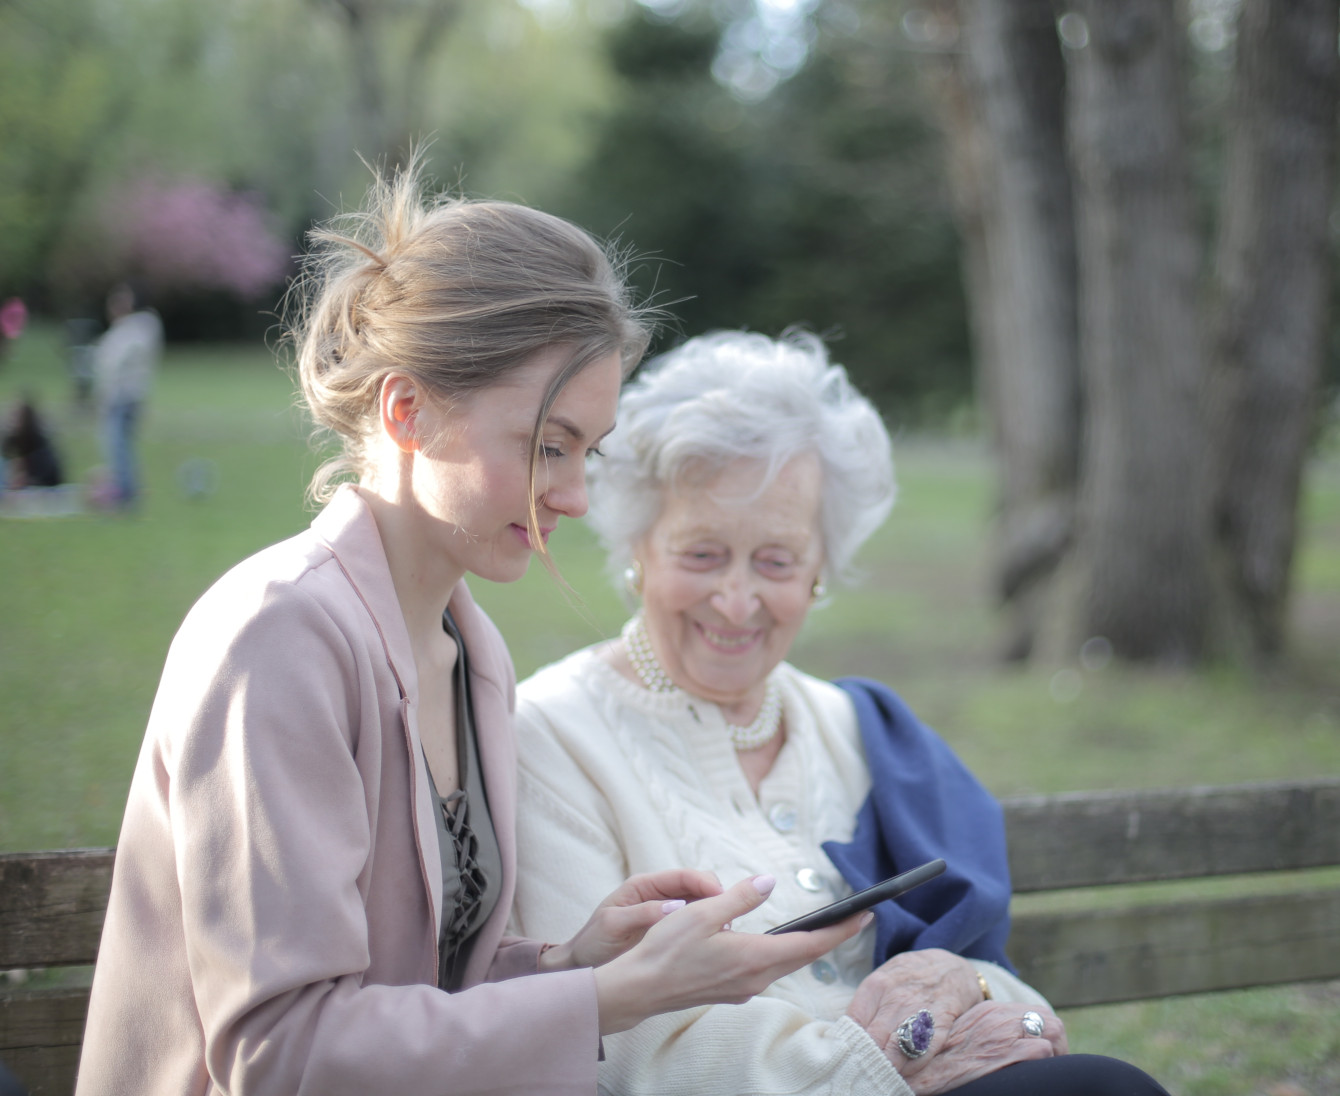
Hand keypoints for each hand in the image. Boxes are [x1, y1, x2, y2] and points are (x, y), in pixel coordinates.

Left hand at [538, 869, 724, 972]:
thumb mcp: (613, 925)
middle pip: (698, 887)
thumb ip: (642, 913)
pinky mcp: (669, 932)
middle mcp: (658, 895)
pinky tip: (716, 945)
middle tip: (729, 919)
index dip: (706, 884)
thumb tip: (675, 907)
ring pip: (700, 907)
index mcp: (644, 886)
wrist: (582, 966)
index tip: (723, 898)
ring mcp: (665, 913)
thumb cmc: (593, 943)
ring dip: (714, 916)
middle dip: (716, 899)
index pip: (683, 877)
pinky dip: (707, 931)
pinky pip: (694, 926)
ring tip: (726, 934)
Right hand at [593, 874, 869, 1034]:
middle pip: (804, 957)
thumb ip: (739, 898)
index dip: (841, 930)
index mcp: (754, 957)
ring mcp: (744, 988)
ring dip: (806, 947)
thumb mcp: (703, 912)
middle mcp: (755, 977)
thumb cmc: (667, 950)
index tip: (865, 916)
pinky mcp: (731, 990)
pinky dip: (782, 954)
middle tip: (854, 918)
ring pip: (786, 965)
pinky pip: (767, 970)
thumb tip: (767, 882)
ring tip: (823, 929)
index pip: (811, 944)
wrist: (640, 989)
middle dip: (831, 937)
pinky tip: (776, 944)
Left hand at [845, 949, 983, 1067]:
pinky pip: (923, 1051)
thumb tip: (844, 1033)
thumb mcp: (883, 979)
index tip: (846, 1056)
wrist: (949, 967)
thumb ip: (865, 1005)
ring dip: (886, 1066)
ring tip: (878, 1076)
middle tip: (859, 1072)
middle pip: (873, 1039)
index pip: (854, 1022)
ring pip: (896, 1049)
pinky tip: (903, 1074)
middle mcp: (896, 998)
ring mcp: (919, 1010)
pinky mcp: (941, 1022)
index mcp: (876, 986)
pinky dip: (911, 1067)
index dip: (849, 1043)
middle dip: (865, 1058)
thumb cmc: (908, 977)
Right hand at [900, 1004, 1066, 1094]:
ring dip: (1056, 1054)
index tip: (1042, 1053)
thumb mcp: (959, 1039)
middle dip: (1058, 1043)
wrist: (914, 1069)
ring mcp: (1002, 1036)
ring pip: (1052, 1033)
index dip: (1044, 1035)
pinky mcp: (1003, 1055)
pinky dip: (1045, 1063)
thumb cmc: (934, 1061)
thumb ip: (981, 1035)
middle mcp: (998, 1019)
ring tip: (1047, 1072)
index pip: (1034, 1014)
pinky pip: (1041, 1052)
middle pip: (1050, 1021)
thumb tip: (1002, 1046)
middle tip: (1053, 1065)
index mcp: (988, 1013)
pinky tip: (1035, 1076)